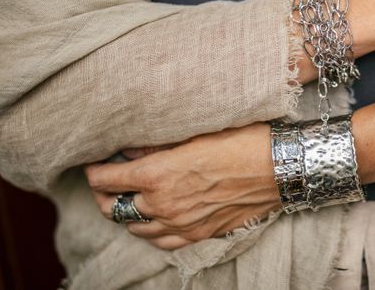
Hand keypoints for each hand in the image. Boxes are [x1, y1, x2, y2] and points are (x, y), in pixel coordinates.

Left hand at [84, 123, 280, 249]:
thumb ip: (156, 143)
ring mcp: (181, 224)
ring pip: (135, 229)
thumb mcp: (196, 132)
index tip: (94, 163)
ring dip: (127, 213)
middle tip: (106, 182)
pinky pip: (162, 242)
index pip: (106, 179)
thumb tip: (128, 148)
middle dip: (103, 195)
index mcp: (157, 174)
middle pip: (113, 209)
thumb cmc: (242, 141)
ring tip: (129, 198)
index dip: (94, 170)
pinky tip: (155, 219)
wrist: (280, 168)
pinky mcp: (200, 234)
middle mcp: (163, 204)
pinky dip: (151, 231)